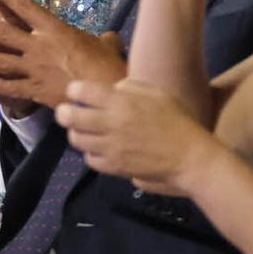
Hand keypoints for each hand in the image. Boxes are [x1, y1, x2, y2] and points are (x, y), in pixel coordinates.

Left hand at [0, 0, 125, 111]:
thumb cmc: (109, 66)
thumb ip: (103, 40)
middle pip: (2, 33)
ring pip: (0, 62)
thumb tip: (110, 39)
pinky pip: (13, 89)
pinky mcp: (37, 92)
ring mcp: (35, 70)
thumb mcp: (107, 46)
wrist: (108, 95)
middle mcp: (39, 47)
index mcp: (55, 30)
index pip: (26, 8)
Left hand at [57, 78, 232, 196]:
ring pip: (75, 139)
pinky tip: (99, 149)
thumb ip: (129, 86)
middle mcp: (110, 123)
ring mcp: (110, 147)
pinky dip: (91, 153)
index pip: (80, 91)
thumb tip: (110, 89)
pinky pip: (89, 159)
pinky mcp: (113, 167)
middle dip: (64, 112)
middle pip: (69, 116)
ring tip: (85, 131)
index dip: (75, 90)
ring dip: (77, 133)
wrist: (188, 156)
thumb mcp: (155, 92)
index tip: (77, 93)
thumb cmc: (175, 120)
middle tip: (67, 112)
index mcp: (120, 101)